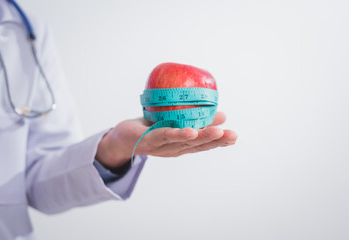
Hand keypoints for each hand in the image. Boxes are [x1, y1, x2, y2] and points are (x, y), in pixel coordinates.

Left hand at [95, 111, 236, 169]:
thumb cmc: (150, 128)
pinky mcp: (148, 139)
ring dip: (202, 137)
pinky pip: (164, 135)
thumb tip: (219, 112)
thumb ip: (195, 119)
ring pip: (184, 141)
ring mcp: (161, 146)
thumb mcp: (175, 123)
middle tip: (233, 135)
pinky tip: (190, 131)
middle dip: (216, 140)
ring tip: (219, 132)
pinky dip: (178, 134)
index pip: (202, 145)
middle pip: (197, 145)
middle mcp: (173, 149)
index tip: (235, 137)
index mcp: (181, 145)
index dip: (219, 142)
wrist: (122, 138)